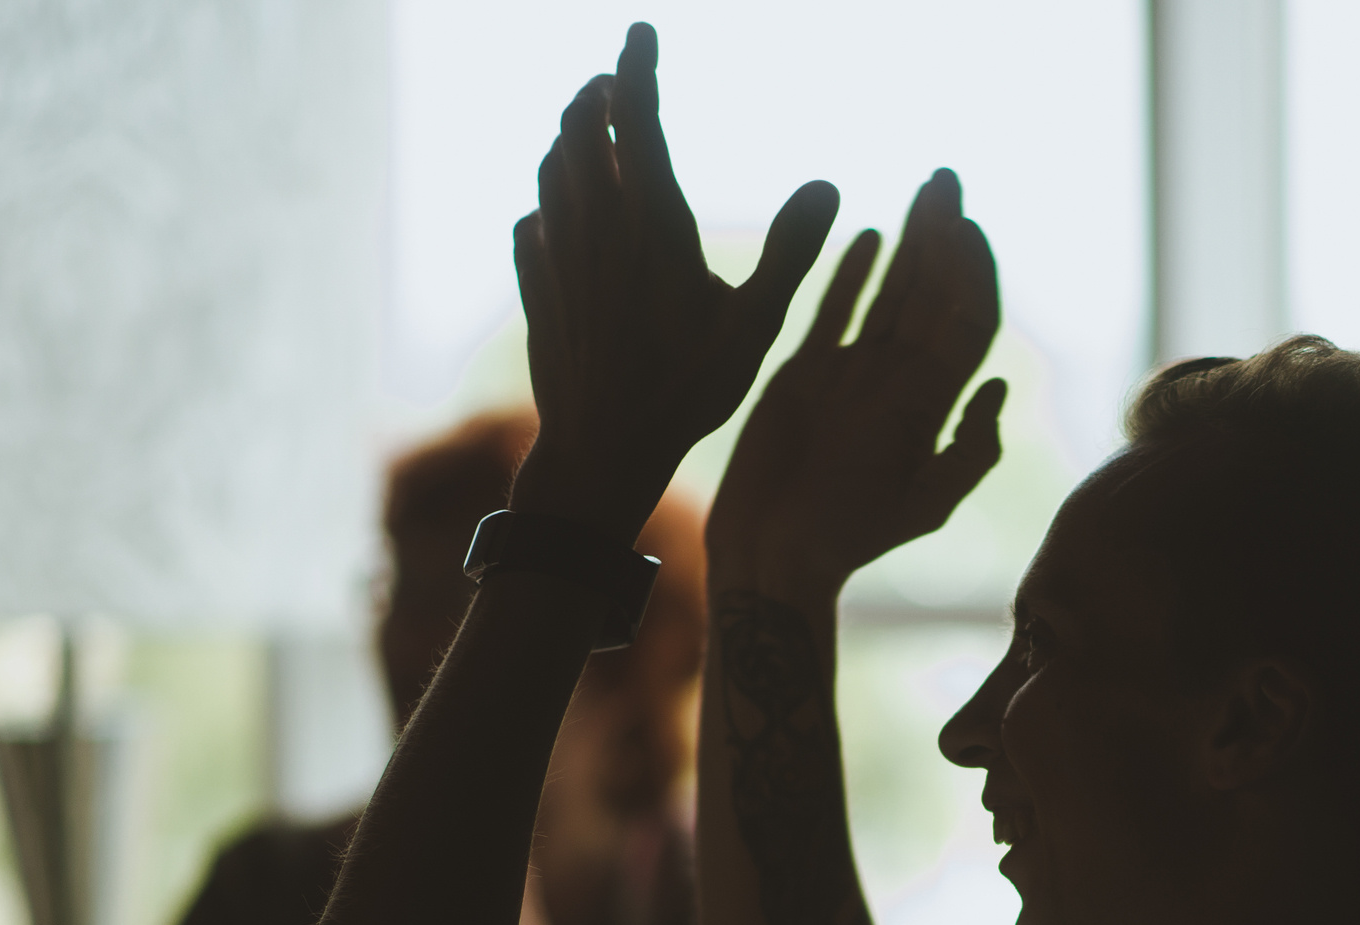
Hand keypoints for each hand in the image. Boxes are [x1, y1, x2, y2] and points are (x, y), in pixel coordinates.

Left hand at [508, 23, 837, 545]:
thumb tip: (829, 187)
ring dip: (571, 139)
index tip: (641, 31)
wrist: (601, 448)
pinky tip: (557, 214)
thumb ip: (792, 252)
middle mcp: (594, 226)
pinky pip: (530, 223)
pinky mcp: (536, 286)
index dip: (638, 65)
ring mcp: (557, 254)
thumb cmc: (688, 390)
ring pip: (551, 169)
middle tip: (617, 80)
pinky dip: (546, 202)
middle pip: (581, 128)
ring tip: (592, 132)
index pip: (637, 117)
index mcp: (650, 223)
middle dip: (598, 93)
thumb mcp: (758, 325)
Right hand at [705, 170, 1004, 601]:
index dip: (973, 272)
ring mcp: (854, 374)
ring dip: (908, 242)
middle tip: (947, 179)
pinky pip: (836, 311)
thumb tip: (1000, 387)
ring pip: (889, 294)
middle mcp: (898, 382)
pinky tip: (869, 235)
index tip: (970, 225)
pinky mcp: (807, 373)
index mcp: (931, 405)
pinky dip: (852, 274)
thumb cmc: (849, 536)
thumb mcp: (923, 502)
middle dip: (942, 236)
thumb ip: (968, 449)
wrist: (777, 550)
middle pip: (931, 295)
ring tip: (922, 191)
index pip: (966, 322)